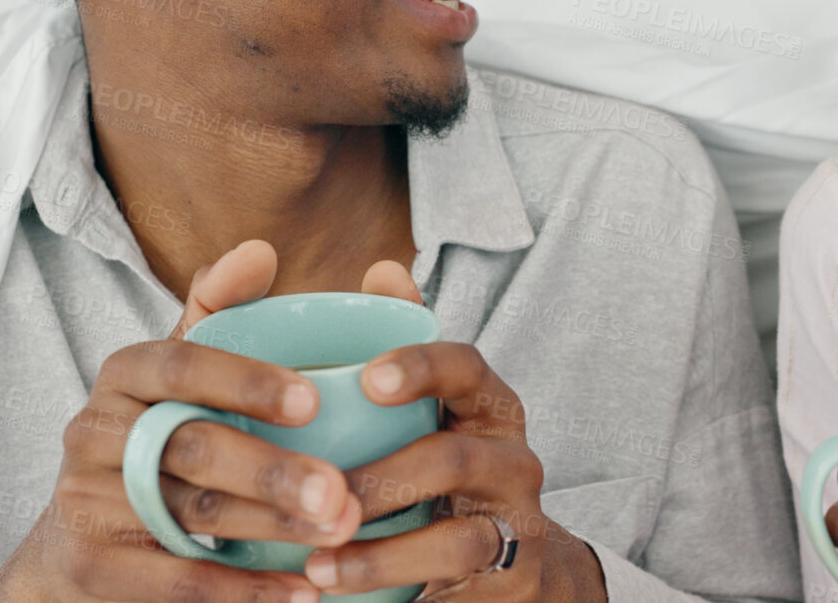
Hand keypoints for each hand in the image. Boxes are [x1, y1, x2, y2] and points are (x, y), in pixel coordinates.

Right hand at [0, 240, 363, 602]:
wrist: (80, 542)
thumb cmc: (159, 437)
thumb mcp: (181, 372)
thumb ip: (220, 312)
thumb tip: (259, 250)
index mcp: (126, 373)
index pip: (182, 363)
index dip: (245, 380)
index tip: (313, 399)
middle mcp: (95, 430)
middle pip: (192, 446)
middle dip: (273, 470)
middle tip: (343, 492)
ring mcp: (86, 499)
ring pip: (189, 513)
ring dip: (272, 529)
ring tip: (339, 535)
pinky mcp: (90, 564)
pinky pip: (174, 579)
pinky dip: (242, 590)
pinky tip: (301, 594)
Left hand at [299, 262, 604, 600]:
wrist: (499, 566)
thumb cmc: (435, 469)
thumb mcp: (425, 409)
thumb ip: (398, 338)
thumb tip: (385, 268)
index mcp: (487, 403)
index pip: (466, 367)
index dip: (421, 367)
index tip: (366, 379)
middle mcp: (513, 458)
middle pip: (454, 460)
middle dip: (382, 480)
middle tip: (319, 494)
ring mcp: (519, 523)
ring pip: (458, 538)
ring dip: (381, 553)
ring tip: (318, 562)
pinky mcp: (514, 582)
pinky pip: (458, 588)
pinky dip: (397, 590)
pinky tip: (339, 590)